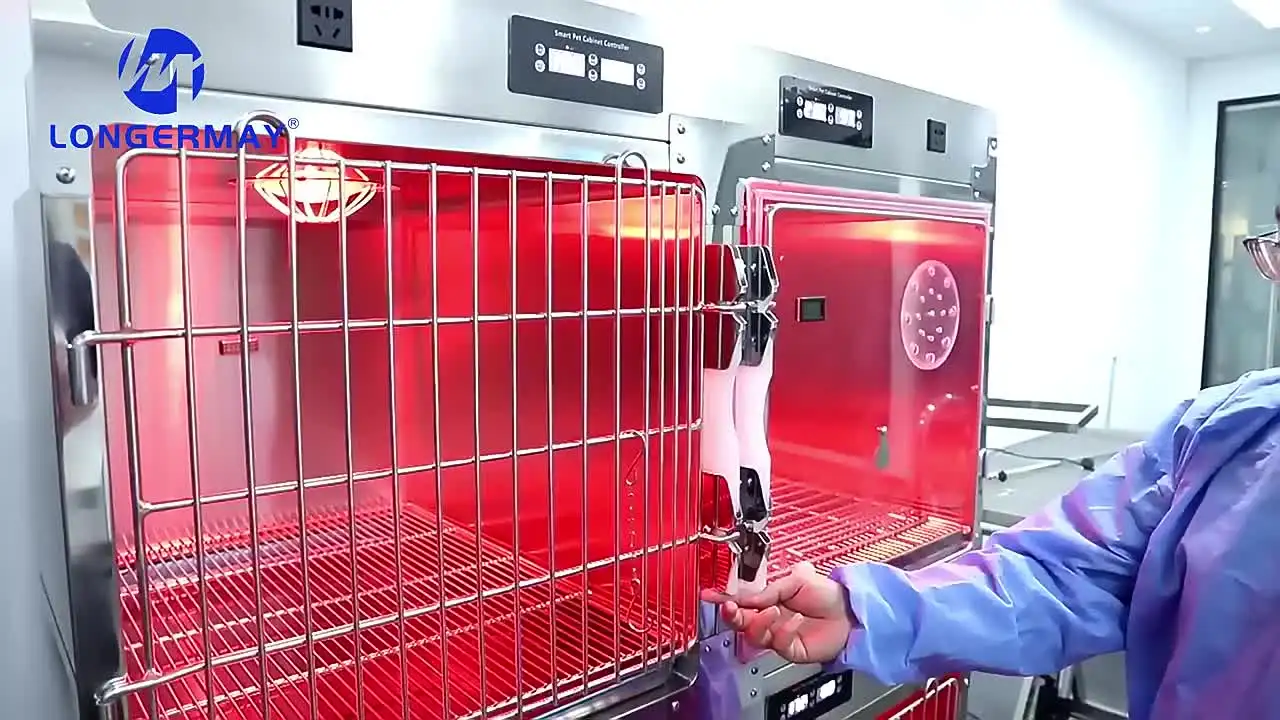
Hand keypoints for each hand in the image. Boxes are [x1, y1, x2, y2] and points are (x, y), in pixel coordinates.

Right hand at [700, 562, 854, 663]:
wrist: (850, 611)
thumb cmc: (827, 593)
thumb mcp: (796, 580)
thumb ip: (769, 589)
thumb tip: (746, 596)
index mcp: (767, 599)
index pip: (740, 601)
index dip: (724, 598)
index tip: (710, 595)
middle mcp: (769, 618)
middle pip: (741, 622)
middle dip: (733, 615)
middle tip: (731, 608)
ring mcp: (778, 634)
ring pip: (754, 635)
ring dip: (759, 623)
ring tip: (772, 610)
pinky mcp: (790, 649)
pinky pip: (778, 644)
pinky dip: (784, 631)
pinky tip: (794, 621)